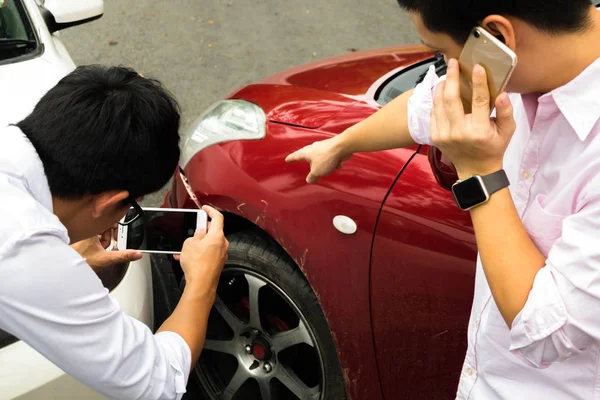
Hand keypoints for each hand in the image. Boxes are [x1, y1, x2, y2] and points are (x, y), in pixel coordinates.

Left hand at [71, 227, 142, 269]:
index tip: (116, 234)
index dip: (114, 227)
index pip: (108, 220)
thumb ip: (123, 256)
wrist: (67, 269)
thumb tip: (137, 254)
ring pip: (98, 234)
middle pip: (104, 228)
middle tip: (106, 246)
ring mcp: (83, 236)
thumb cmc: (80, 262)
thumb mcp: (106, 259)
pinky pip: (93, 239)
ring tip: (99, 251)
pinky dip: (96, 245)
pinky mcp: (80, 241)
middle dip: (108, 238)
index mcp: (92, 230)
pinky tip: (94, 253)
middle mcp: (86, 231)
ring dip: (102, 243)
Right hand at [176, 206, 228, 296]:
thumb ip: (195, 234)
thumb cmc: (197, 265)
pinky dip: (200, 252)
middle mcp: (222, 244)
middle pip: (214, 230)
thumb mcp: (190, 244)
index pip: (218, 217)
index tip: (205, 208)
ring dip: (199, 242)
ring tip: (186, 246)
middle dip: (203, 228)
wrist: (201, 284)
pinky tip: (188, 257)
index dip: (211, 210)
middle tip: (193, 228)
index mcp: (217, 236)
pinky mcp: (218, 263)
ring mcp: (221, 254)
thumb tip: (199, 232)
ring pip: (210, 243)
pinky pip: (209, 253)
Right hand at [285, 136, 350, 183]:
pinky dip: (332, 161)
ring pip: (319, 157)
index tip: (287, 159)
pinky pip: (329, 157)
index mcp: (305, 153)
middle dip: (308, 161)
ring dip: (323, 163)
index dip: (290, 159)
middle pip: (307, 155)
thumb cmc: (327, 157)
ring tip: (327, 168)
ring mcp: (322, 147)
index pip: (295, 156)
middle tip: (304, 163)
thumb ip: (312, 177)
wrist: (342, 147)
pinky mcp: (331, 148)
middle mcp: (312, 148)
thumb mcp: (317, 172)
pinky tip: (337, 165)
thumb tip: (309, 180)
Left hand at [430, 58, 515, 178]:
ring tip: (448, 75)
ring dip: (442, 86)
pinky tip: (443, 92)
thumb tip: (502, 94)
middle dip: (452, 77)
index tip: (477, 66)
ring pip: (439, 103)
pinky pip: (434, 112)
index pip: (479, 101)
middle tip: (453, 62)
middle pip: (451, 98)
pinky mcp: (435, 136)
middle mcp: (459, 132)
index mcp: (479, 131)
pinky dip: (437, 99)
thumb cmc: (493, 148)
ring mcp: (444, 135)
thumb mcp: (507, 131)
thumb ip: (506, 112)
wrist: (475, 169)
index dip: (478, 82)